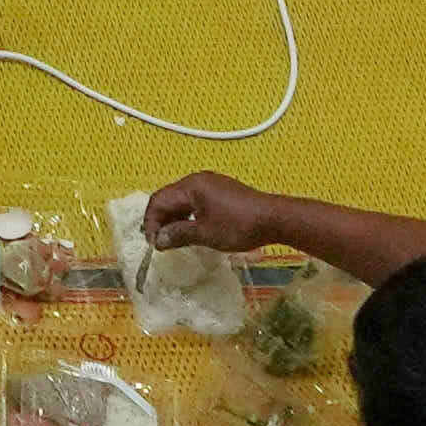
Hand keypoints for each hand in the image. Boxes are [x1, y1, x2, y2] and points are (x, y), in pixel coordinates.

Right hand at [142, 169, 290, 257]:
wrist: (274, 219)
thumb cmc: (239, 225)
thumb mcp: (205, 234)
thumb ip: (178, 235)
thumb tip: (159, 240)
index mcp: (191, 186)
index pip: (159, 200)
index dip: (151, 223)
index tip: (153, 244)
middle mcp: (198, 180)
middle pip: (169, 198)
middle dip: (161, 220)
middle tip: (161, 243)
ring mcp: (211, 184)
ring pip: (182, 200)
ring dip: (174, 219)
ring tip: (174, 240)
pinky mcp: (220, 192)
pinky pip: (195, 201)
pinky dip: (188, 215)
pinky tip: (191, 230)